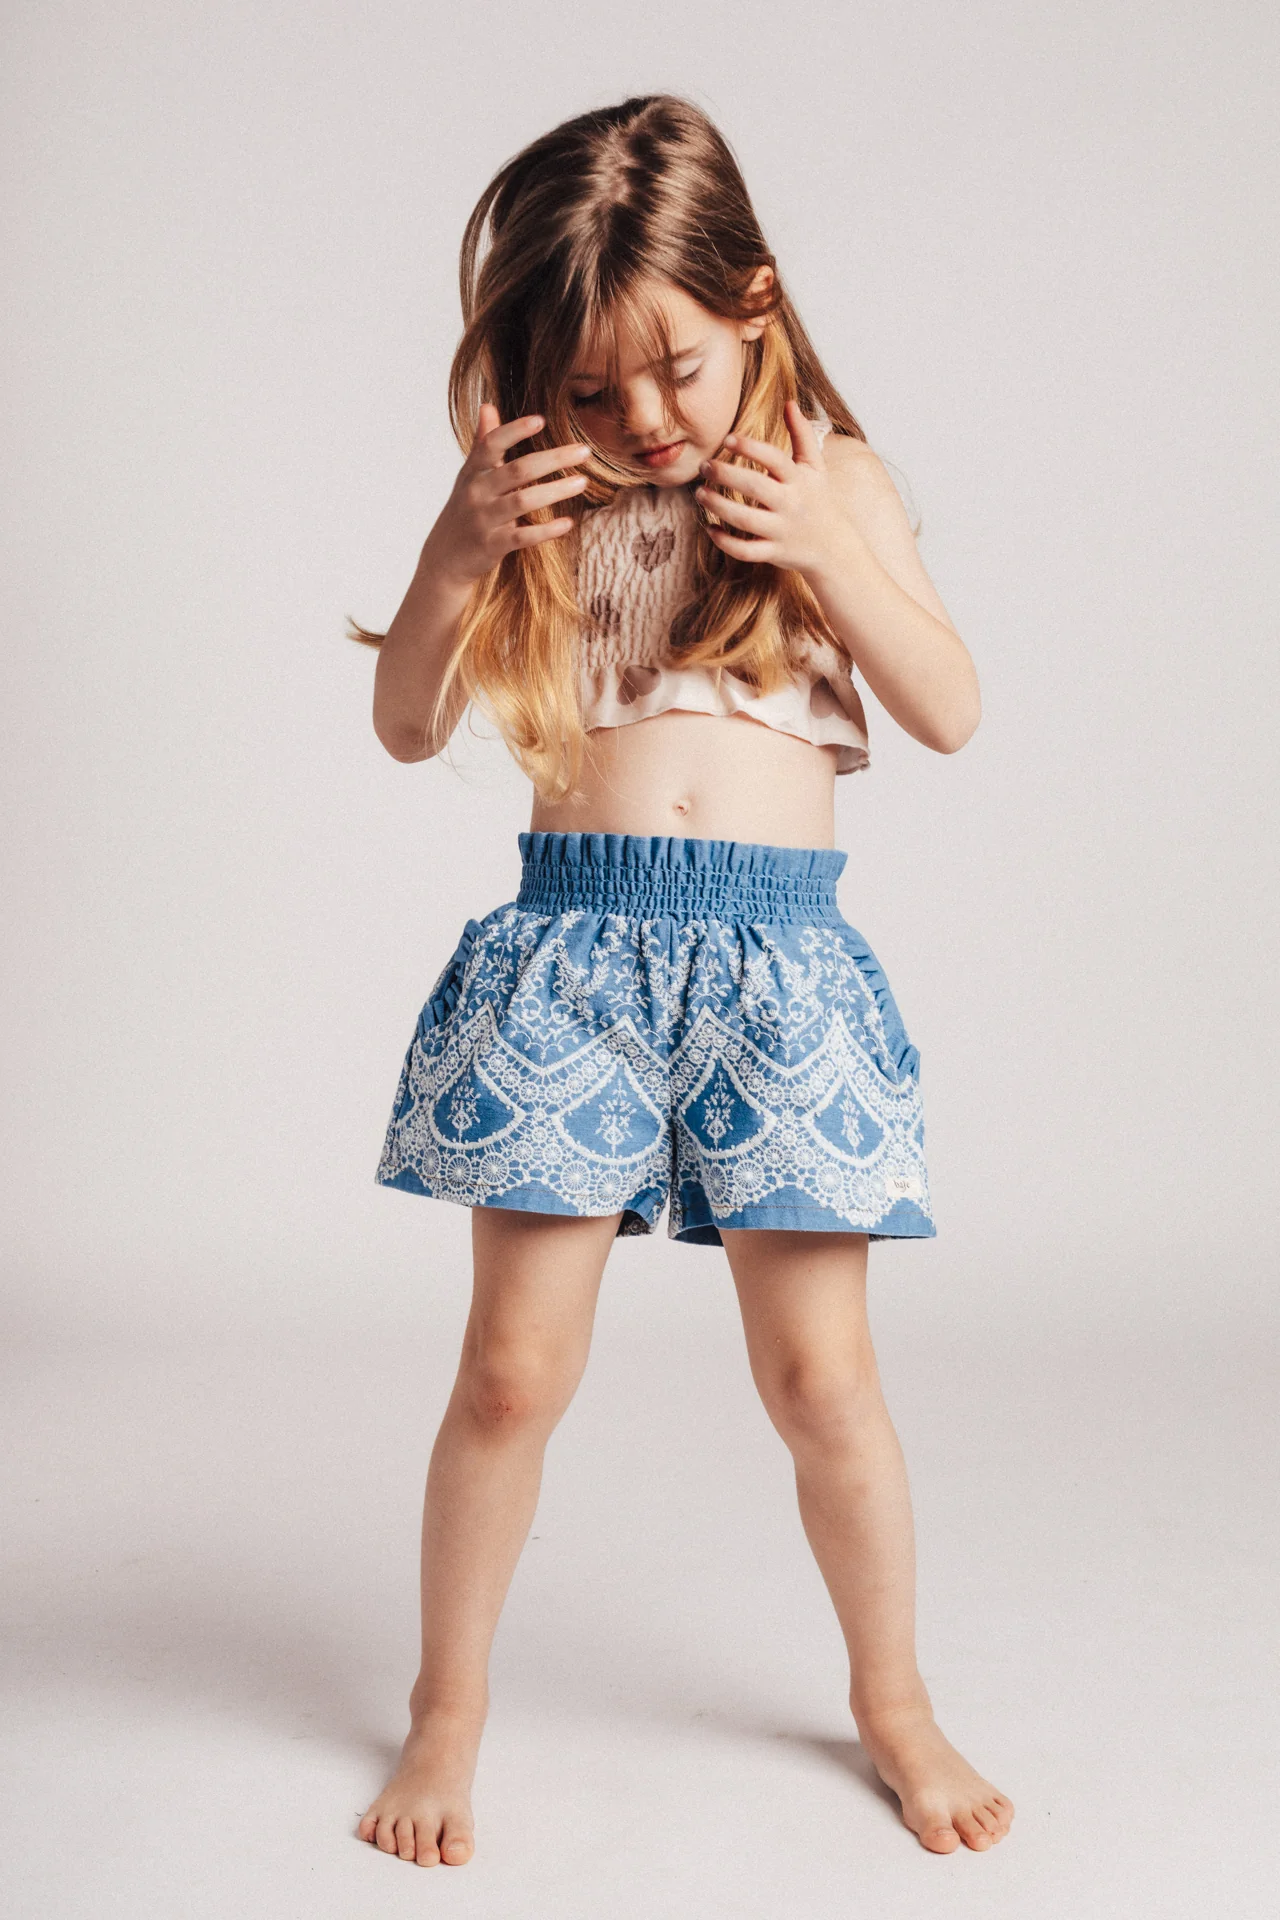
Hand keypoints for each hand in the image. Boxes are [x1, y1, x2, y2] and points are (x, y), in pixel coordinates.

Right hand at [424, 403, 590, 587]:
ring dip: (556, 491)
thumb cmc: (465, 510)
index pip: (492, 444)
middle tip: (585, 451)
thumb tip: (487, 406)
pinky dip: (546, 530)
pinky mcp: (492, 546)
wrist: (445, 558)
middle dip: (553, 459)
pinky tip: (568, 523)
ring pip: (523, 501)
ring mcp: (484, 520)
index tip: (541, 420)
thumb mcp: (470, 476)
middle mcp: (477, 492)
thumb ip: (483, 443)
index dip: (515, 430)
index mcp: (473, 471)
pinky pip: (522, 536)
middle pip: (518, 470)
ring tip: (583, 482)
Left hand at [694, 400, 847, 575]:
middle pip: (755, 488)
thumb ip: (802, 434)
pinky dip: (725, 542)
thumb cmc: (818, 498)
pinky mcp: (773, 553)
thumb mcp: (815, 466)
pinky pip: (745, 551)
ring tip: (700, 493)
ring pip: (745, 520)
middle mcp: (790, 504)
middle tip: (704, 466)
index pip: (775, 459)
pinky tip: (709, 528)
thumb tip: (789, 402)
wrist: (833, 546)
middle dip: (726, 475)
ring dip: (719, 507)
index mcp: (799, 480)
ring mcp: (781, 531)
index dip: (751, 448)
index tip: (728, 438)